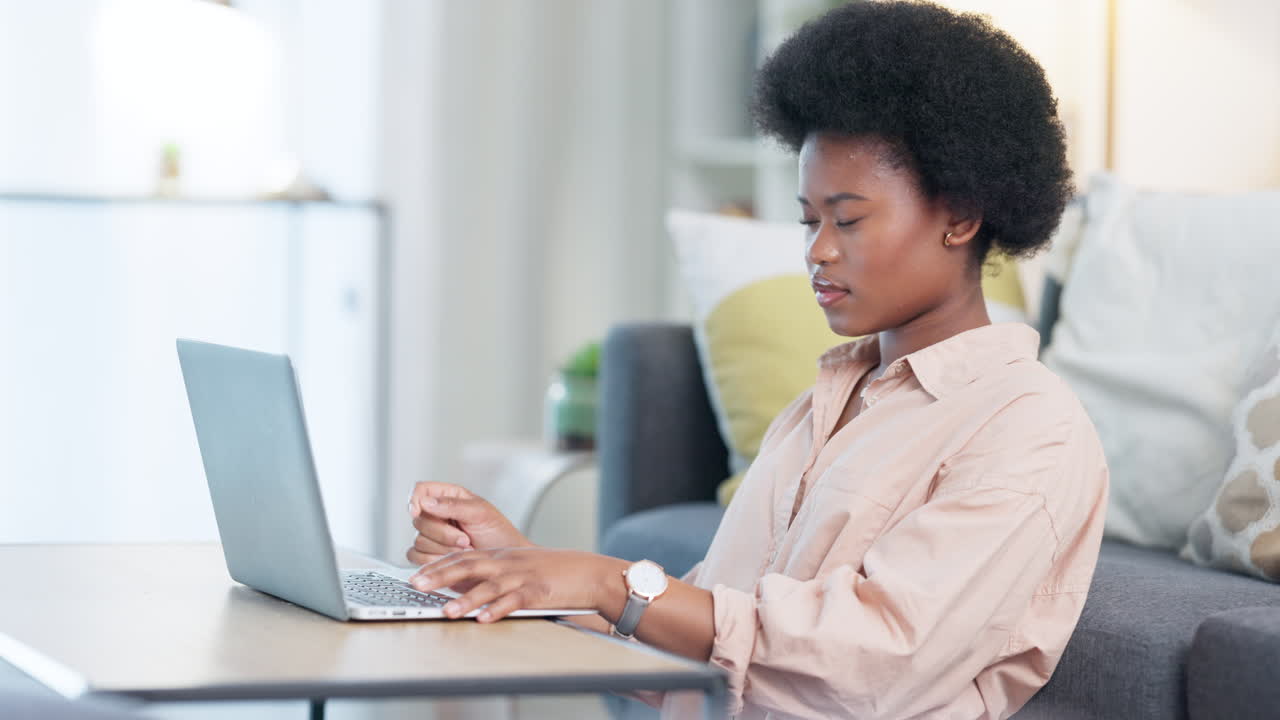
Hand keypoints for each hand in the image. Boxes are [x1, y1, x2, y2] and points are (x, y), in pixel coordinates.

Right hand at [405, 482, 531, 565]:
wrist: (505, 566)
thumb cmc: (500, 536)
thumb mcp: (482, 513)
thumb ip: (453, 505)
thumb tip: (426, 502)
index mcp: (450, 498)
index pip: (421, 490)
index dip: (415, 499)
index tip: (419, 511)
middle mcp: (438, 516)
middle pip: (419, 519)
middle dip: (443, 533)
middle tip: (466, 539)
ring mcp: (433, 537)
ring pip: (419, 540)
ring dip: (443, 549)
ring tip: (466, 550)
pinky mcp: (430, 558)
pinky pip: (417, 557)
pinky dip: (434, 561)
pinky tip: (453, 561)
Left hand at [409, 548, 625, 622]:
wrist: (588, 572)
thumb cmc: (553, 572)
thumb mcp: (519, 566)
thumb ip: (493, 572)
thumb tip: (463, 586)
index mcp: (501, 556)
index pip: (463, 557)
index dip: (438, 565)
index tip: (415, 575)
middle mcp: (508, 563)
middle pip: (468, 565)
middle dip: (440, 576)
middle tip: (417, 584)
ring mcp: (523, 576)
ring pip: (489, 585)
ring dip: (466, 598)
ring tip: (447, 611)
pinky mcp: (538, 591)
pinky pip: (515, 601)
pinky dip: (498, 610)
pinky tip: (484, 619)